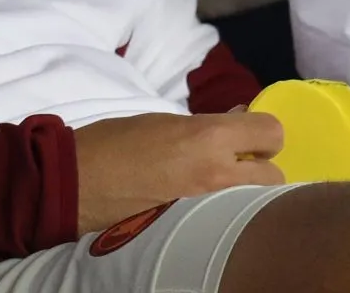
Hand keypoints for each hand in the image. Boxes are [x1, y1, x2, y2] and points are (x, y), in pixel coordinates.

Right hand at [73, 111, 283, 232]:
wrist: (75, 185)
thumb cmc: (114, 143)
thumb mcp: (163, 120)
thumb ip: (206, 123)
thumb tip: (237, 117)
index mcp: (209, 137)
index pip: (272, 132)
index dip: (264, 133)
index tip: (249, 136)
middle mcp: (218, 173)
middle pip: (274, 175)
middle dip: (262, 169)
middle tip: (239, 165)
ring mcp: (208, 207)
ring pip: (255, 202)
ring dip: (247, 194)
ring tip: (223, 190)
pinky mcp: (194, 231)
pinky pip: (227, 219)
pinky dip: (225, 213)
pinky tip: (206, 209)